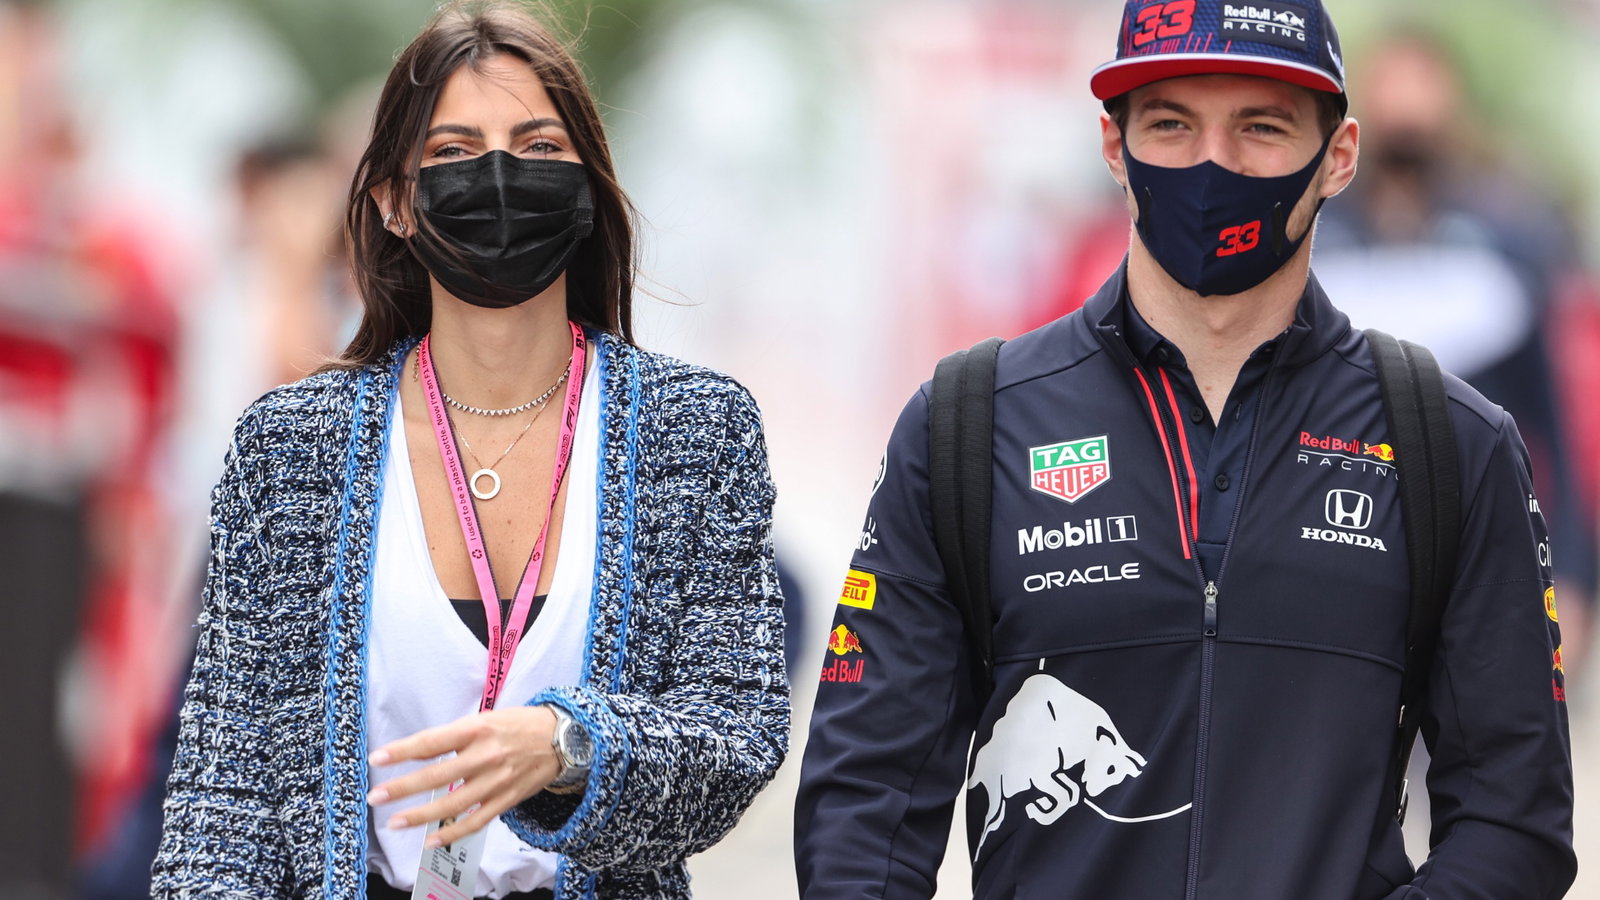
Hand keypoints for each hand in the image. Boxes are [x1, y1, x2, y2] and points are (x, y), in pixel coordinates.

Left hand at [367, 705, 561, 847]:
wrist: (565, 737)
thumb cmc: (520, 724)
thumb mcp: (486, 719)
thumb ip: (455, 736)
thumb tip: (420, 752)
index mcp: (478, 729)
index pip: (433, 741)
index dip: (403, 750)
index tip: (377, 758)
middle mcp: (487, 755)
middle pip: (438, 775)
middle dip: (403, 787)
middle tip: (376, 796)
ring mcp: (497, 780)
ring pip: (453, 803)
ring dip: (421, 815)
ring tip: (395, 822)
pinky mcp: (508, 799)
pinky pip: (476, 821)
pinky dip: (453, 832)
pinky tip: (431, 840)